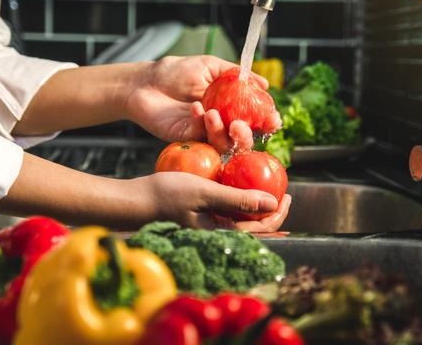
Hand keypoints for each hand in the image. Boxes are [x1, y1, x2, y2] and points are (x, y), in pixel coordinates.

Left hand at [126, 56, 276, 152]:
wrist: (145, 81)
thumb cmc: (176, 72)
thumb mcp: (210, 66)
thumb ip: (235, 74)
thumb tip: (264, 84)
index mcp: (230, 106)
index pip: (255, 119)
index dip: (267, 122)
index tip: (273, 120)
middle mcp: (221, 123)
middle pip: (243, 140)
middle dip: (246, 136)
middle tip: (239, 125)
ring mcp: (204, 133)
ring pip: (223, 144)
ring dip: (221, 131)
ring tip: (212, 112)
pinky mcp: (187, 139)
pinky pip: (201, 137)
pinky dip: (200, 123)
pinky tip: (194, 107)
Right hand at [141, 172, 290, 231]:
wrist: (134, 201)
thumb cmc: (166, 195)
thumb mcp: (205, 192)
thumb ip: (238, 199)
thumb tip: (272, 204)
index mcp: (222, 233)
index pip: (261, 229)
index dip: (279, 214)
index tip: (287, 195)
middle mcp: (217, 234)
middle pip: (254, 228)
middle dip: (271, 212)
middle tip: (282, 192)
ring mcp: (208, 227)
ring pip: (241, 221)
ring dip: (255, 206)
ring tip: (265, 189)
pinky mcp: (200, 218)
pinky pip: (226, 213)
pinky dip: (238, 202)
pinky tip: (238, 187)